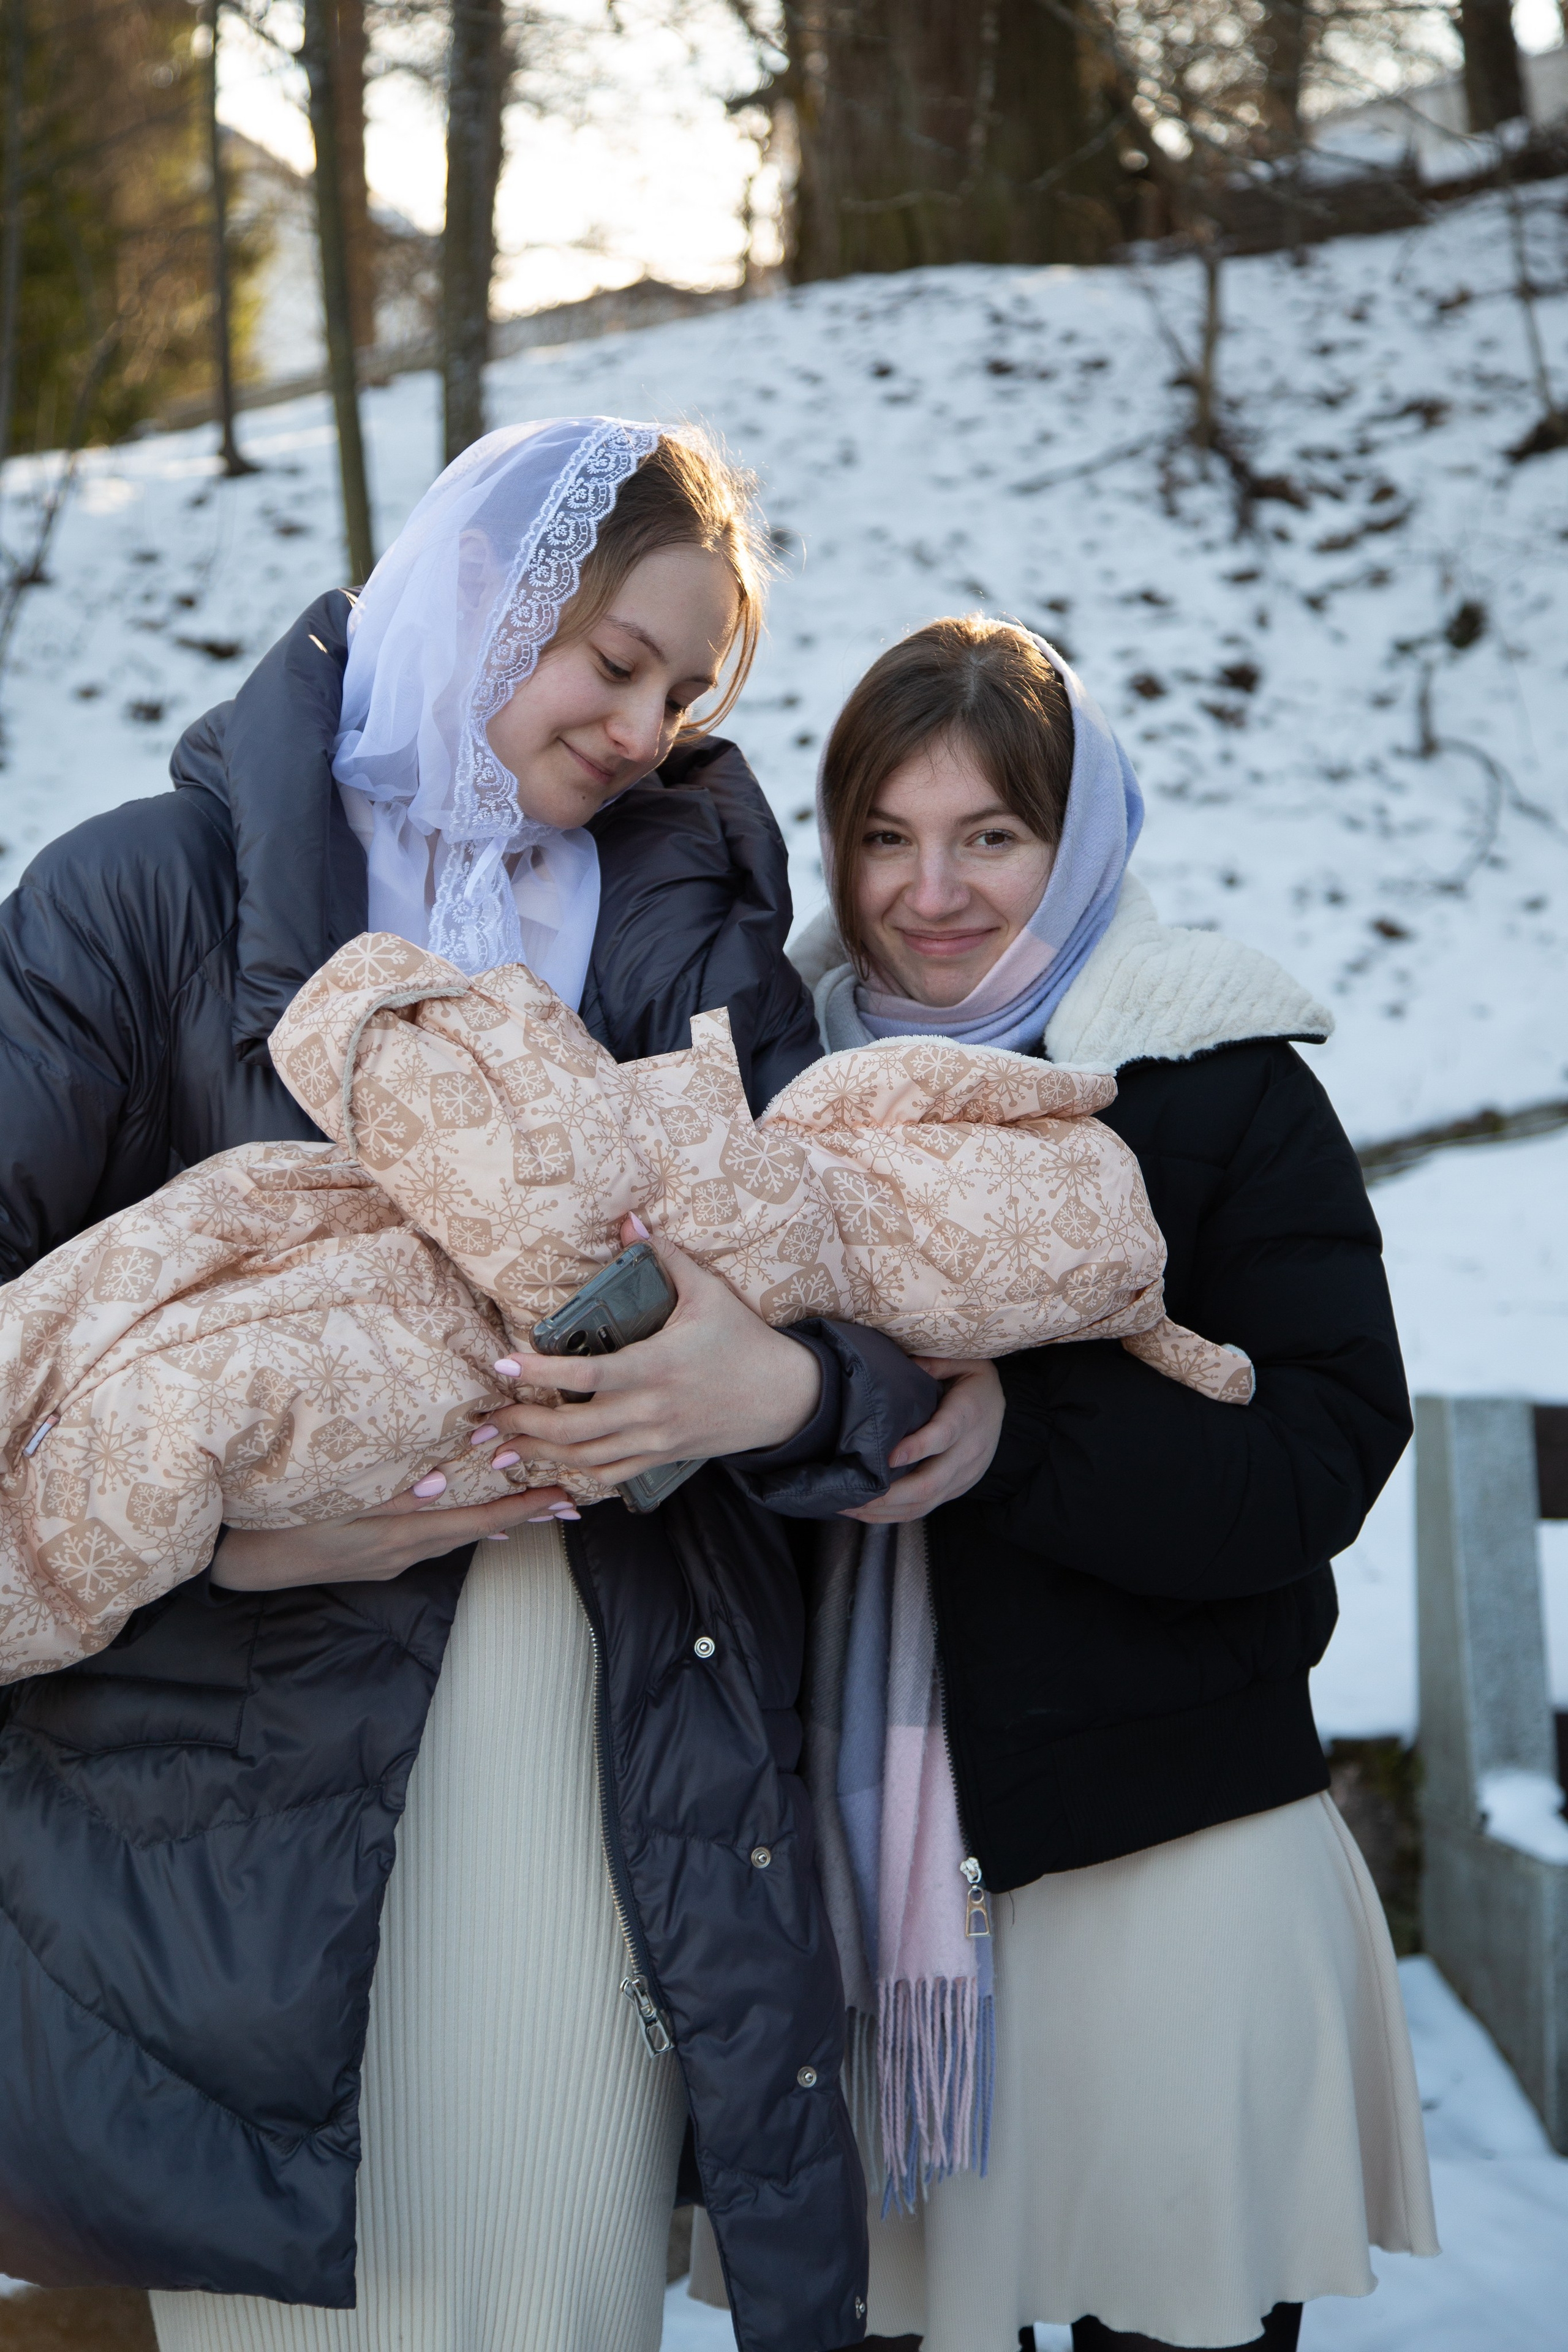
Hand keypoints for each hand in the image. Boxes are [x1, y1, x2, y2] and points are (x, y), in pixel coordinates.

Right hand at [210, 1473, 574, 1592]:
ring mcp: (388, 1560)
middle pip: (474, 1530)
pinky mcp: (375, 1559)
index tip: (562, 1498)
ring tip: (534, 1508)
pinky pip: (432, 1541)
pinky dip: (461, 1528)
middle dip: (523, 1515)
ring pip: (455, 1537)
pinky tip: (475, 1525)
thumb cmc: (280, 1521)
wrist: (240, 1561)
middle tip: (568, 1503)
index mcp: (397, 1536)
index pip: (473, 1519)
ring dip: (495, 1520)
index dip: (521, 1508)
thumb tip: (436, 1484)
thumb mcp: (330, 1503)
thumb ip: (383, 1493)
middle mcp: (401, 1552)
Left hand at [476, 1217, 822, 1485]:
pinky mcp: (663, 1459)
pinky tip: (552, 1466)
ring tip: (503, 1452)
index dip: (542, 1372)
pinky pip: (611, 1474)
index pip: (587, 1375)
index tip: (505, 1364)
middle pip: (573, 1428)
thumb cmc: (743, 1340)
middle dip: (523, 1425)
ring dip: (539, 1455)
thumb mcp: (708, 1293)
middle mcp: (651, 1410)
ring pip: (585, 1458)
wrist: (785, 1397)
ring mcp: (656, 1440)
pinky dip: (576, 1473)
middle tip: (487, 1421)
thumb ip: (666, 1257)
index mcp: (657, 1366)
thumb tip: (630, 1220)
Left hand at [841, 1357, 1003, 1523]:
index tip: (886, 1456)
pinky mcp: (957, 1489)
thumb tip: (899, 1364)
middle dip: (888, 1494)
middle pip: (929, 1483)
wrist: (1006, 1408)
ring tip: (848, 1507)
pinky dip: (894, 1515)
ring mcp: (964, 1476)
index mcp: (968, 1415)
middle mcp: (968, 1452)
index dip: (916, 1448)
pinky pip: (925, 1509)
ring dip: (884, 1510)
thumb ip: (933, 1364)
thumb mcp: (962, 1360)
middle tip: (852, 1493)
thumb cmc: (974, 1382)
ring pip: (924, 1503)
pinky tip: (866, 1513)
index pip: (943, 1436)